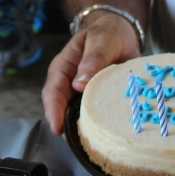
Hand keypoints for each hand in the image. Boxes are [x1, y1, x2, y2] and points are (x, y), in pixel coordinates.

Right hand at [42, 11, 141, 133]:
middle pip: (61, 109)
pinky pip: (93, 115)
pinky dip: (97, 125)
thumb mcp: (102, 40)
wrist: (122, 32)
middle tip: (77, 142)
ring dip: (82, 129)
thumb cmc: (108, 33)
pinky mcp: (97, 100)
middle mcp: (69, 83)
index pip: (53, 91)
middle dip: (66, 127)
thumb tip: (79, 85)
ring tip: (91, 143)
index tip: (57, 128)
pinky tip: (105, 135)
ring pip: (76, 115)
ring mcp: (82, 94)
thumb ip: (93, 59)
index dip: (53, 110)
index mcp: (64, 67)